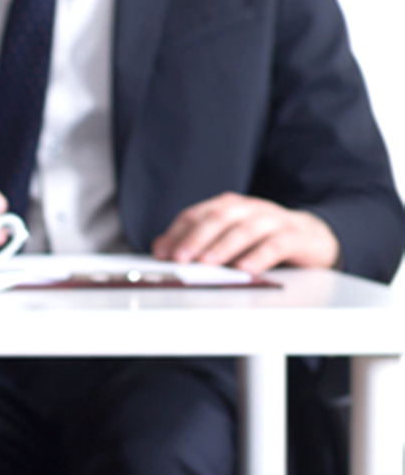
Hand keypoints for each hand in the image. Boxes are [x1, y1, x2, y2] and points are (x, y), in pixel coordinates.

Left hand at [153, 193, 339, 273]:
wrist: (313, 236)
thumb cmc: (264, 239)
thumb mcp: (230, 237)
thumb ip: (199, 241)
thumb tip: (162, 250)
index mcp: (227, 206)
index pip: (196, 215)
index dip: (177, 233)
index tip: (162, 253)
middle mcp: (248, 208)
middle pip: (218, 218)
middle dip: (196, 238)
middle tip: (181, 258)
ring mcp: (272, 219)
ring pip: (245, 229)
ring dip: (224, 246)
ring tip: (208, 263)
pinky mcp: (295, 235)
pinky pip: (276, 244)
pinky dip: (260, 256)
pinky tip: (247, 268)